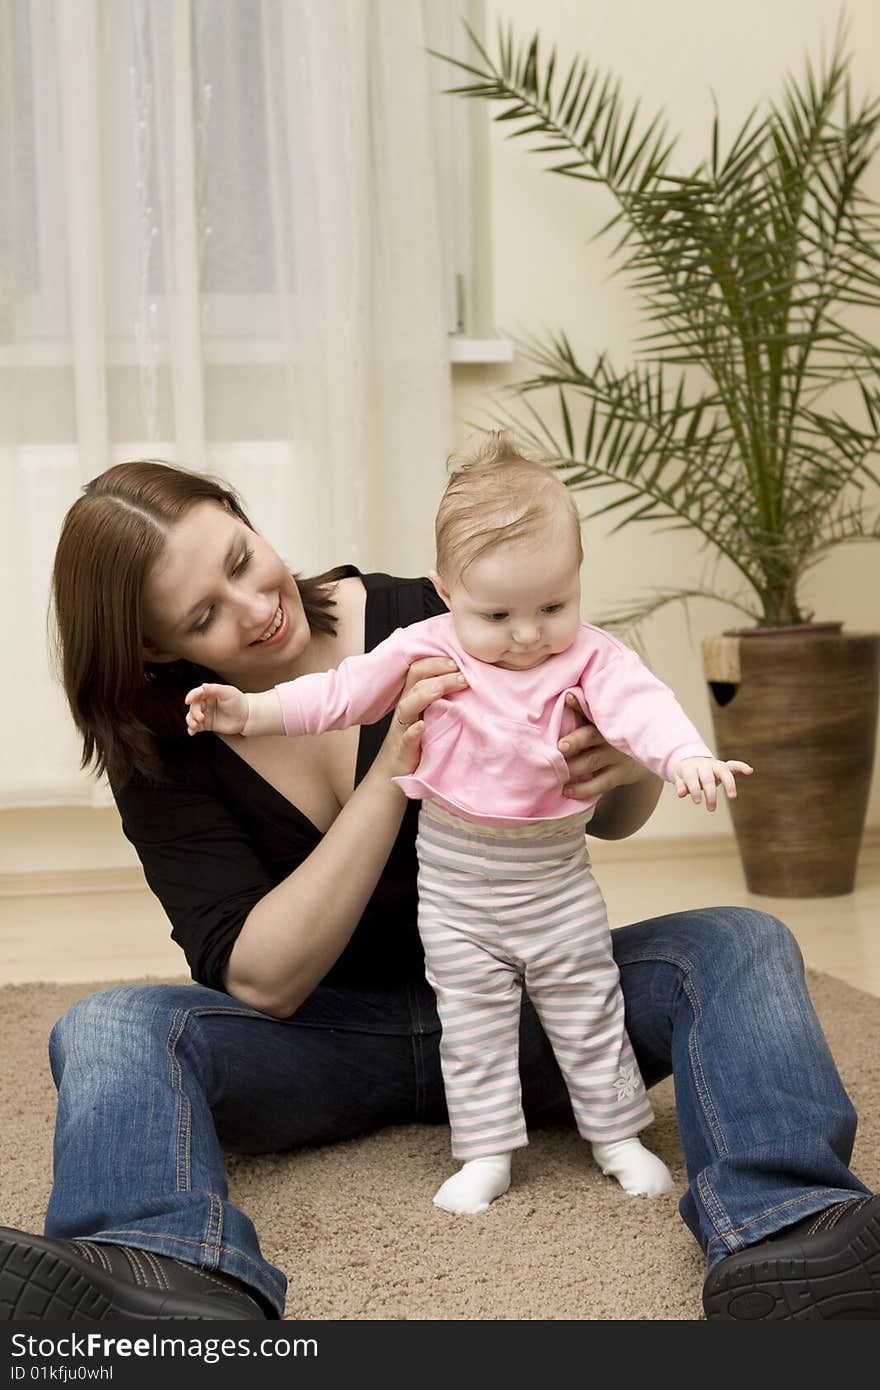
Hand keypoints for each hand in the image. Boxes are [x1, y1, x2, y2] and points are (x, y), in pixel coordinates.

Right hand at [185, 682, 249, 735]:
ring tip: (194, 726)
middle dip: (194, 713)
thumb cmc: (238, 702)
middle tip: (200, 718)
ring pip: (192, 717)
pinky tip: (192, 731)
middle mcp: (205, 703)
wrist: (246, 716)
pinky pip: (196, 726)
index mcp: (209, 693)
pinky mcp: (207, 724)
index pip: (196, 694)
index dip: (191, 696)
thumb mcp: (227, 692)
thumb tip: (202, 686)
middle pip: (194, 707)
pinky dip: (192, 729)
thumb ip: (214, 689)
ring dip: (190, 721)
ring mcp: (205, 714)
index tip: (188, 701)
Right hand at [371, 657, 467, 780]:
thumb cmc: (420, 741)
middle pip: (415, 680)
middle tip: (463, 676)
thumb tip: (473, 683)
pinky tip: (421, 726)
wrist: (395, 772)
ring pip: (408, 704)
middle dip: (438, 672)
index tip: (459, 662)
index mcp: (414, 697)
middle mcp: (407, 708)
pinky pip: (405, 738)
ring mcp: (402, 728)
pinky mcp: (403, 749)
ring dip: (427, 694)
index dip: (437, 662)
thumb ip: (446, 699)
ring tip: (445, 689)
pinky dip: (412, 731)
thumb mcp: (433, 715)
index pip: (419, 670)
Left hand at [557, 696, 646, 797]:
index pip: (592, 709)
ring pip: (592, 761)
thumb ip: (586, 712)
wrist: (645, 752)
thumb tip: (563, 697)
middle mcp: (611, 735)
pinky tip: (567, 790)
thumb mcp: (604, 720)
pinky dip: (583, 789)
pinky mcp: (619, 775)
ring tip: (556, 772)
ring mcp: (617, 756)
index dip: (580, 704)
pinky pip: (600, 784)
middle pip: (591, 735)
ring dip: (573, 767)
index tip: (568, 697)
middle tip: (561, 746)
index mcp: (605, 718)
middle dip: (575, 740)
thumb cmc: (611, 732)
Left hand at [673, 756, 753, 810]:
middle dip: (710, 793)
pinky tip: (749, 771)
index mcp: (691, 768)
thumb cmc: (685, 774)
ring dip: (729, 783)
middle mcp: (704, 765)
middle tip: (711, 809)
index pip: (692, 778)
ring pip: (723, 771)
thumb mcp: (679, 778)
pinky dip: (741, 766)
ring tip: (732, 797)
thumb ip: (681, 785)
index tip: (697, 802)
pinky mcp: (724, 766)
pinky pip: (734, 765)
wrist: (690, 759)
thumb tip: (681, 793)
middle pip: (708, 778)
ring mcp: (715, 765)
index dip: (694, 789)